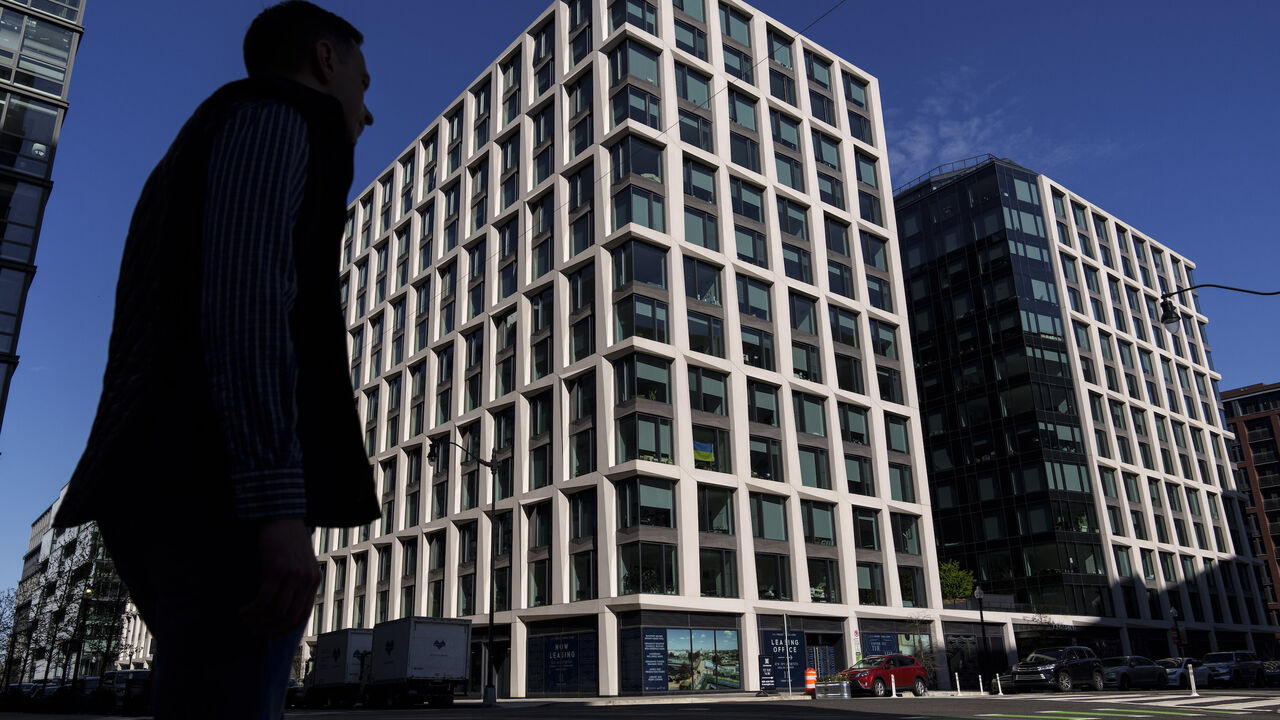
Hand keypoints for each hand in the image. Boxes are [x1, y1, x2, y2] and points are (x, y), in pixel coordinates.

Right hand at [238, 517, 318, 636]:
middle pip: (288, 617)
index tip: (271, 636)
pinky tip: (244, 609)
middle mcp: (306, 580)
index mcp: (313, 581)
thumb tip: (281, 611)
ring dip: (257, 620)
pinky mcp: (277, 569)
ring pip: (275, 611)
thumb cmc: (287, 541)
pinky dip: (252, 610)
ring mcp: (293, 575)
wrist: (282, 517)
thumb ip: (295, 583)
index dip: (285, 630)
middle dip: (269, 628)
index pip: (302, 616)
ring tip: (245, 618)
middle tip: (254, 628)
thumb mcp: (298, 564)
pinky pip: (264, 600)